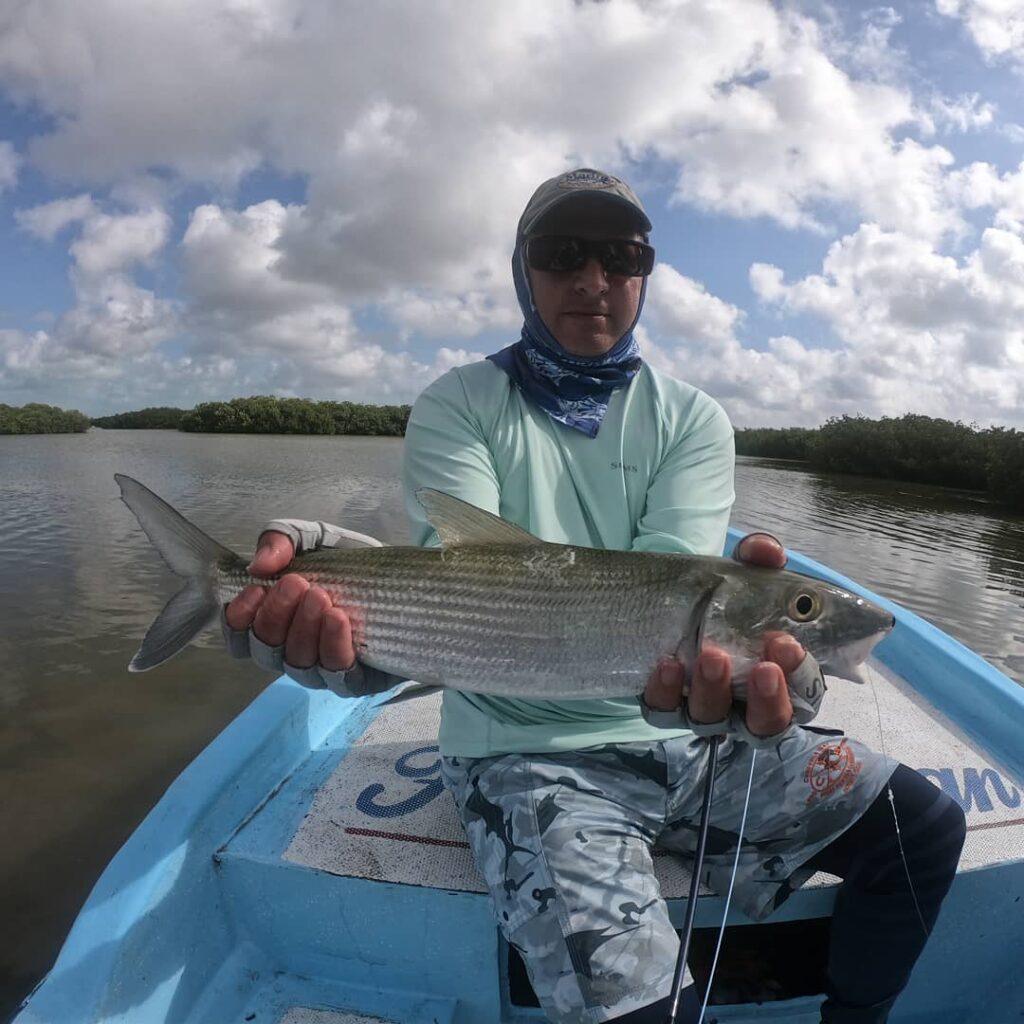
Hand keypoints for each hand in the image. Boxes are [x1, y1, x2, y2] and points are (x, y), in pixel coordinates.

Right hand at [224, 531, 355, 671]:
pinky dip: (334, 645)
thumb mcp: (312, 539)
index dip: (238, 620)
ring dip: (304, 629)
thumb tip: (259, 565)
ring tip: (319, 596)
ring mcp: (324, 670)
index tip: (255, 589)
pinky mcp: (360, 679)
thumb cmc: (347, 562)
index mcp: (276, 625)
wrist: (399, 573)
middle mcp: (294, 653)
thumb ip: (280, 541)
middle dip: (276, 616)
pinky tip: (337, 618)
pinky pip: (339, 674)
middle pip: (267, 653)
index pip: (240, 638)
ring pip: (300, 666)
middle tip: (295, 583)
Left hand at [642, 531, 803, 738]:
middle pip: (764, 723)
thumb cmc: (722, 598)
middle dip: (768, 698)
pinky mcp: (665, 704)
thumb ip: (758, 561)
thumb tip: (768, 552)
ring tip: (712, 656)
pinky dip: (666, 691)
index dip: (799, 677)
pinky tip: (668, 664)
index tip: (788, 645)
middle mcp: (745, 703)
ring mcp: (704, 707)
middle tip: (764, 666)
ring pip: (713, 719)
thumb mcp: (742, 575)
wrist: (668, 602)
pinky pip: (664, 710)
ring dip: (715, 690)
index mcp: (779, 677)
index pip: (803, 694)